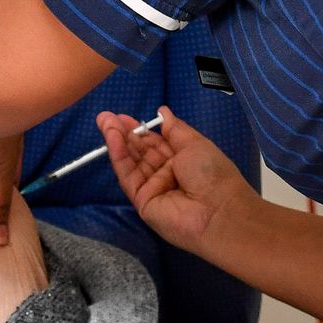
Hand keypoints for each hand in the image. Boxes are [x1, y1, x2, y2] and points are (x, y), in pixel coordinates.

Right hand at [97, 106, 257, 257]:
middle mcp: (167, 173)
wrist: (218, 211)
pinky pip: (128, 177)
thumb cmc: (212, 172)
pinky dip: (119, 157)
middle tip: (105, 116)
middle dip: (123, 133)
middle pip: (140, 151)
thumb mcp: (195, 143)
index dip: (140, 128)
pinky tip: (112, 139)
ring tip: (104, 122)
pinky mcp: (142, 201)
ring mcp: (153, 188)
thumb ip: (174, 128)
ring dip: (117, 142)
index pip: (155, 142)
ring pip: (131, 162)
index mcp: (182, 159)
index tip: (123, 115)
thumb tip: (162, 111)